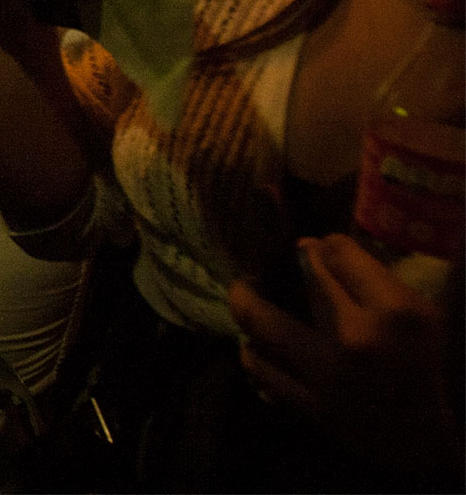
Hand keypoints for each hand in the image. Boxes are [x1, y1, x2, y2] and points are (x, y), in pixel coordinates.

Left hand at [230, 235, 461, 478]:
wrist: (455, 448)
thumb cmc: (448, 372)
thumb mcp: (425, 316)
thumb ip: (380, 281)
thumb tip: (324, 249)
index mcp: (396, 313)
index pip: (339, 253)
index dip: (330, 246)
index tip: (325, 248)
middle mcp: (355, 340)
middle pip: (303, 281)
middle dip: (296, 263)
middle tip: (284, 261)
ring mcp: (330, 378)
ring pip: (261, 323)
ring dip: (251, 304)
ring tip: (248, 297)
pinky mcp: (315, 411)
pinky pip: (265, 374)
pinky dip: (255, 354)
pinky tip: (255, 346)